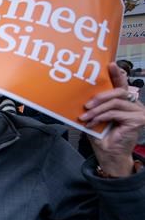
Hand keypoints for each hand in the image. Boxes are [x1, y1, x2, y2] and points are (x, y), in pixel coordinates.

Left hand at [80, 62, 144, 176]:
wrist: (108, 155)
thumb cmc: (102, 137)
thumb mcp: (95, 117)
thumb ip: (95, 106)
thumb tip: (82, 96)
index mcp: (124, 102)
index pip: (121, 85)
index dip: (117, 74)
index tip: (109, 64)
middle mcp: (133, 104)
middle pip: (118, 91)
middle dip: (100, 96)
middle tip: (86, 104)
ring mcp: (138, 112)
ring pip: (115, 102)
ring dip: (97, 110)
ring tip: (85, 116)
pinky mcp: (137, 120)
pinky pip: (115, 113)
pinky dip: (101, 117)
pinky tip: (92, 123)